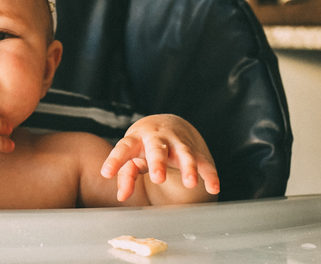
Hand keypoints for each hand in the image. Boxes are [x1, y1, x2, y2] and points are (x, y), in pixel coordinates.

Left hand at [100, 114, 219, 200]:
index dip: (115, 160)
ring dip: (188, 167)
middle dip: (158, 163)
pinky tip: (214, 188)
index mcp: (136, 139)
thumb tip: (121, 196)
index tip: (106, 173)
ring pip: (184, 153)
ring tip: (190, 183)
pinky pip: (205, 162)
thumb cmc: (142, 145)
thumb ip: (126, 175)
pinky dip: (210, 175)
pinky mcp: (195, 150)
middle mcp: (157, 139)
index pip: (123, 148)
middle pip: (157, 148)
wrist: (166, 124)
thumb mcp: (131, 156)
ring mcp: (177, 143)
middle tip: (158, 178)